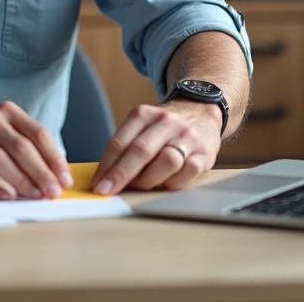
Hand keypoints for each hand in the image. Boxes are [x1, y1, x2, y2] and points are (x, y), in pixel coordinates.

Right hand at [0, 101, 71, 200]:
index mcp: (7, 112)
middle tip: (53, 192)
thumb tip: (54, 173)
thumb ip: (25, 145)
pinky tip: (6, 197)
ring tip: (34, 196)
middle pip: (22, 147)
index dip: (54, 158)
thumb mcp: (1, 130)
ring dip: (21, 180)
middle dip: (42, 172)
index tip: (65, 179)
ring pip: (0, 160)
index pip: (38, 134)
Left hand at [90, 100, 221, 195]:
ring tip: (144, 184)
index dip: (107, 166)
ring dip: (150, 179)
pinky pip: (187, 172)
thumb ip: (125, 149)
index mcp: (144, 114)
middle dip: (122, 174)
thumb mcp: (142, 128)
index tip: (98, 185)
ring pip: (166, 162)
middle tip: (108, 191)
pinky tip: (166, 182)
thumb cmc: (164, 129)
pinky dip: (173, 182)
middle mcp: (166, 122)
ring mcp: (187, 136)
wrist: (201, 113)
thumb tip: (106, 179)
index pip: (120, 142)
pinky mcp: (204, 152)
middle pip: (141, 150)